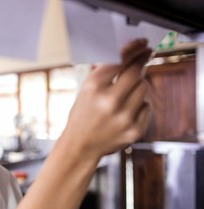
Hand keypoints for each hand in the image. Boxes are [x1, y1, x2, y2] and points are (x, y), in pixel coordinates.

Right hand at [63, 39, 151, 158]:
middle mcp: (109, 101)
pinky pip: (146, 106)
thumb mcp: (85, 91)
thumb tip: (129, 55)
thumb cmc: (82, 116)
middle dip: (143, 61)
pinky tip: (127, 111)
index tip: (142, 44)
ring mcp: (124, 117)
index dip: (134, 49)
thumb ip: (105, 74)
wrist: (80, 146)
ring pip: (144, 88)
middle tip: (146, 55)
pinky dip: (139, 105)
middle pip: (136, 72)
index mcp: (93, 88)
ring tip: (127, 92)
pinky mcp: (134, 130)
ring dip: (139, 85)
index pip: (120, 60)